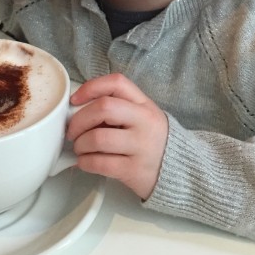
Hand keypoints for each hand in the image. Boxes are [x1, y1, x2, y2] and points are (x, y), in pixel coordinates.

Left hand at [66, 73, 167, 199]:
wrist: (181, 171)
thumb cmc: (153, 141)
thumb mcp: (143, 118)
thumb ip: (118, 110)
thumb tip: (78, 112)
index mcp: (144, 105)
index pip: (116, 83)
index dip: (91, 87)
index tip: (75, 100)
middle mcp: (144, 122)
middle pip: (104, 108)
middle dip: (79, 120)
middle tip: (72, 131)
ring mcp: (141, 146)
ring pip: (98, 138)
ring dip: (80, 144)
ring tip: (80, 148)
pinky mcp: (134, 170)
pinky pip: (100, 163)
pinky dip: (85, 162)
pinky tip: (85, 162)